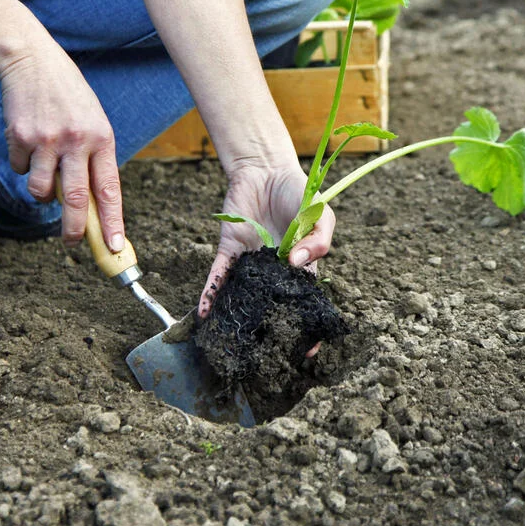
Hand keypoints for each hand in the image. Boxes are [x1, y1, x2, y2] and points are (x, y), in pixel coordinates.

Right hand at [0, 40, 123, 250]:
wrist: (33, 60)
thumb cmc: (69, 98)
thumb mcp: (93, 123)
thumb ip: (94, 160)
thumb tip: (91, 207)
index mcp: (102, 138)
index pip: (110, 189)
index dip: (113, 221)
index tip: (115, 247)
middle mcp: (77, 141)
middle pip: (77, 199)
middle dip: (75, 229)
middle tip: (73, 243)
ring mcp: (47, 140)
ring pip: (41, 190)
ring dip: (41, 193)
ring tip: (45, 171)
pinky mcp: (20, 137)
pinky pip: (20, 169)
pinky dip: (24, 165)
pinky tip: (29, 142)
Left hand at [199, 163, 335, 356]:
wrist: (266, 168)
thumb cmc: (298, 191)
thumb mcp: (320, 213)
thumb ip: (318, 239)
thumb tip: (297, 262)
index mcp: (301, 265)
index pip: (305, 300)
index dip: (307, 325)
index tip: (308, 350)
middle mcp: (274, 268)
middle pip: (271, 304)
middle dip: (269, 330)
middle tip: (266, 357)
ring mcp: (250, 262)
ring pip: (242, 295)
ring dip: (236, 316)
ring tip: (230, 344)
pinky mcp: (229, 251)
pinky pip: (218, 277)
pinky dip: (210, 294)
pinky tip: (204, 312)